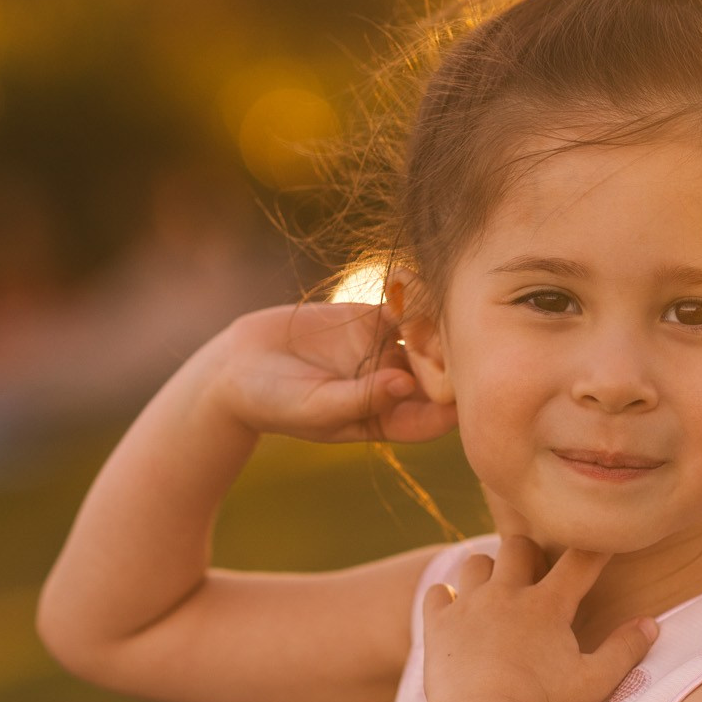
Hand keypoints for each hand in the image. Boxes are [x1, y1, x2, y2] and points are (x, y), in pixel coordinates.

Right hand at [203, 302, 455, 444]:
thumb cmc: (275, 403)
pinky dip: (411, 294)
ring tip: (432, 308)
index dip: (449, 407)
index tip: (463, 391)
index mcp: (385, 420)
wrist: (238, 368)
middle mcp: (393, 386)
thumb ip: (361, 398)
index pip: (429, 418)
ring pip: (426, 337)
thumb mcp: (317, 407)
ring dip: (434, 323)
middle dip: (449, 358)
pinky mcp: (372, 320)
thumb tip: (407, 385)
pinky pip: (403, 306)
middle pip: (437, 375)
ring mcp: (385, 352)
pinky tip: (409, 281)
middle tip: (451, 337)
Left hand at [421, 535, 659, 701]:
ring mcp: (469, 606)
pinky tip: (455, 612)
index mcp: (548, 605)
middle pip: (518, 545)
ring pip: (475, 562)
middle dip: (529, 553)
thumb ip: (624, 651)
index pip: (580, 561)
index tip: (603, 541)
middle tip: (533, 576)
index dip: (595, 548)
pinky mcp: (438, 625)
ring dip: (487, 571)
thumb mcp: (593, 682)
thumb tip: (651, 625)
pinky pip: (438, 594)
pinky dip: (446, 599)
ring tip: (494, 593)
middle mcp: (506, 594)